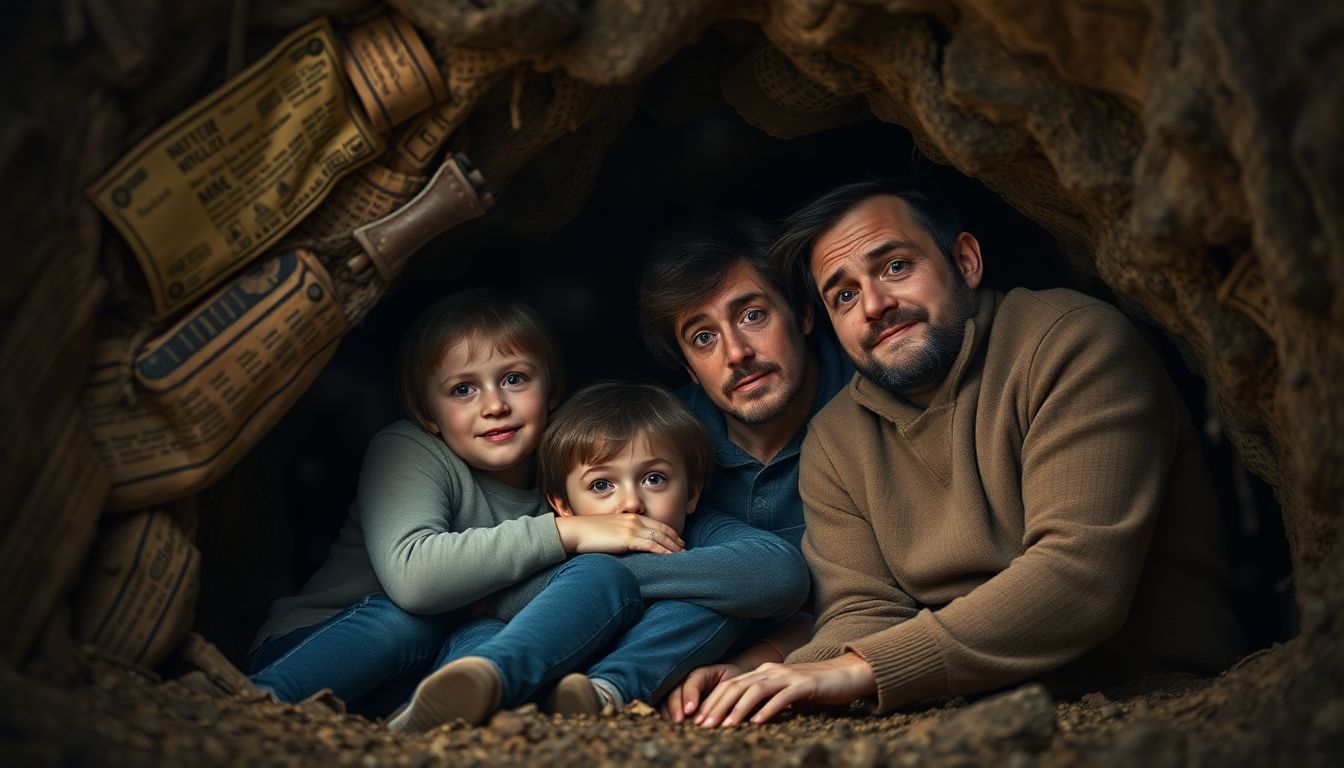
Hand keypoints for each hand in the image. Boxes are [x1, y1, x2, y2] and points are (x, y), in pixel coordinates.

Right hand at [554, 513, 684, 554]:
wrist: (574, 531)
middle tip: (685, 549)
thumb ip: (622, 534)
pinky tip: (670, 557)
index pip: (656, 524)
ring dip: (673, 547)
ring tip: (682, 556)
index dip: (669, 533)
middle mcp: (634, 520)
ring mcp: (631, 528)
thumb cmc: (588, 533)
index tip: (677, 540)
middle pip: (662, 530)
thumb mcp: (609, 531)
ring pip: (660, 537)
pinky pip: (651, 545)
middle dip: (675, 540)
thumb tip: (628, 545)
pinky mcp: (627, 539)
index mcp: (630, 517)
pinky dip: (663, 551)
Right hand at [660, 664, 743, 721]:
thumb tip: (718, 716)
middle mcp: (687, 678)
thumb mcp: (732, 689)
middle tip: (679, 721)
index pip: (692, 681)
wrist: (731, 691)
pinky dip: (666, 714)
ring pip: (667, 696)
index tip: (690, 710)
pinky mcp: (675, 700)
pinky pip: (664, 705)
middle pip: (675, 688)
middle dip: (676, 705)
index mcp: (703, 672)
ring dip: (669, 711)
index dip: (689, 694)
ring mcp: (679, 688)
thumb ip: (724, 699)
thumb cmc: (733, 690)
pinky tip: (671, 725)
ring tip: (674, 724)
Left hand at [693, 653, 875, 727]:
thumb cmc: (812, 687)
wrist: (844, 674)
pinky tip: (758, 722)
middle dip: (718, 706)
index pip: (730, 685)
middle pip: (737, 686)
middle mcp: (771, 670)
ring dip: (738, 708)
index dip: (712, 701)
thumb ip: (764, 700)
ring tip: (725, 725)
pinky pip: (782, 697)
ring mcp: (787, 676)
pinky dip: (768, 709)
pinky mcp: (804, 685)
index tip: (698, 720)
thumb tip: (744, 718)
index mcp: (762, 671)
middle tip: (704, 725)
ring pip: (755, 690)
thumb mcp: (782, 692)